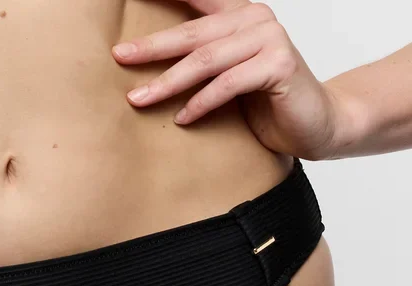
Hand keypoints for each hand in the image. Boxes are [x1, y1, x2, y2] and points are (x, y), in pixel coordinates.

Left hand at [111, 0, 344, 160]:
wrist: (317, 123)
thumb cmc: (268, 102)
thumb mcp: (229, 76)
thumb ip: (203, 62)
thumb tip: (149, 68)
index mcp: (240, 15)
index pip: (198, 0)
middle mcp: (255, 18)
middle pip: (192, 33)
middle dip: (151, 47)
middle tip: (119, 56)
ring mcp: (269, 38)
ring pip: (205, 60)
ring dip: (168, 82)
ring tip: (138, 99)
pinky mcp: (278, 65)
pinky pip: (227, 84)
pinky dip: (201, 103)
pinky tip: (182, 118)